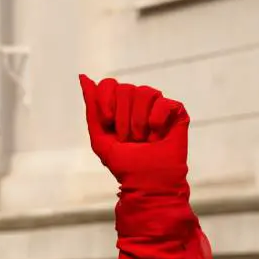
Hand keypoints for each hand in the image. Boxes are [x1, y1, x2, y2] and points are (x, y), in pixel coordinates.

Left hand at [79, 75, 189, 191]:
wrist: (147, 181)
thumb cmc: (124, 164)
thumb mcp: (100, 138)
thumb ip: (92, 109)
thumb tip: (83, 77)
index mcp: (118, 106)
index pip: (109, 84)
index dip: (106, 102)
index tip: (108, 123)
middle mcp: (137, 102)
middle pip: (126, 88)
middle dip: (123, 119)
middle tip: (128, 139)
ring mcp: (157, 105)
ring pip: (146, 92)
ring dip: (139, 123)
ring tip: (143, 139)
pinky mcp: (175, 110)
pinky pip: (164, 103)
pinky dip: (156, 122)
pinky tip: (157, 136)